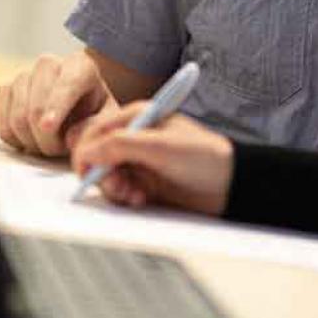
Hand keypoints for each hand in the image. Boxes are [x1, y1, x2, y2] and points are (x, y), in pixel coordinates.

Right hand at [0, 51, 117, 157]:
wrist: (78, 105)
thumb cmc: (94, 112)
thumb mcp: (107, 119)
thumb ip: (94, 127)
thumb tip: (69, 137)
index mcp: (80, 66)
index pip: (66, 85)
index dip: (55, 107)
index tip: (48, 127)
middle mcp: (49, 64)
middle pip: (36, 108)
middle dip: (46, 139)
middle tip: (59, 151)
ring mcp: (23, 76)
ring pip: (17, 118)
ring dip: (32, 142)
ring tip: (49, 144)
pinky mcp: (5, 90)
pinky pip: (3, 124)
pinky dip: (16, 141)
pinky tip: (31, 140)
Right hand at [72, 103, 234, 215]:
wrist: (231, 185)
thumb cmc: (205, 157)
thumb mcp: (160, 147)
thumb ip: (121, 146)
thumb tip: (87, 152)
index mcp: (138, 117)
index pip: (96, 131)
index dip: (87, 152)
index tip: (88, 172)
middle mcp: (135, 137)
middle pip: (97, 156)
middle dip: (103, 174)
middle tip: (119, 186)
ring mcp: (140, 161)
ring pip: (106, 177)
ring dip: (115, 188)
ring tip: (135, 195)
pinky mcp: (145, 183)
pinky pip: (121, 192)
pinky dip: (125, 198)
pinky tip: (141, 199)